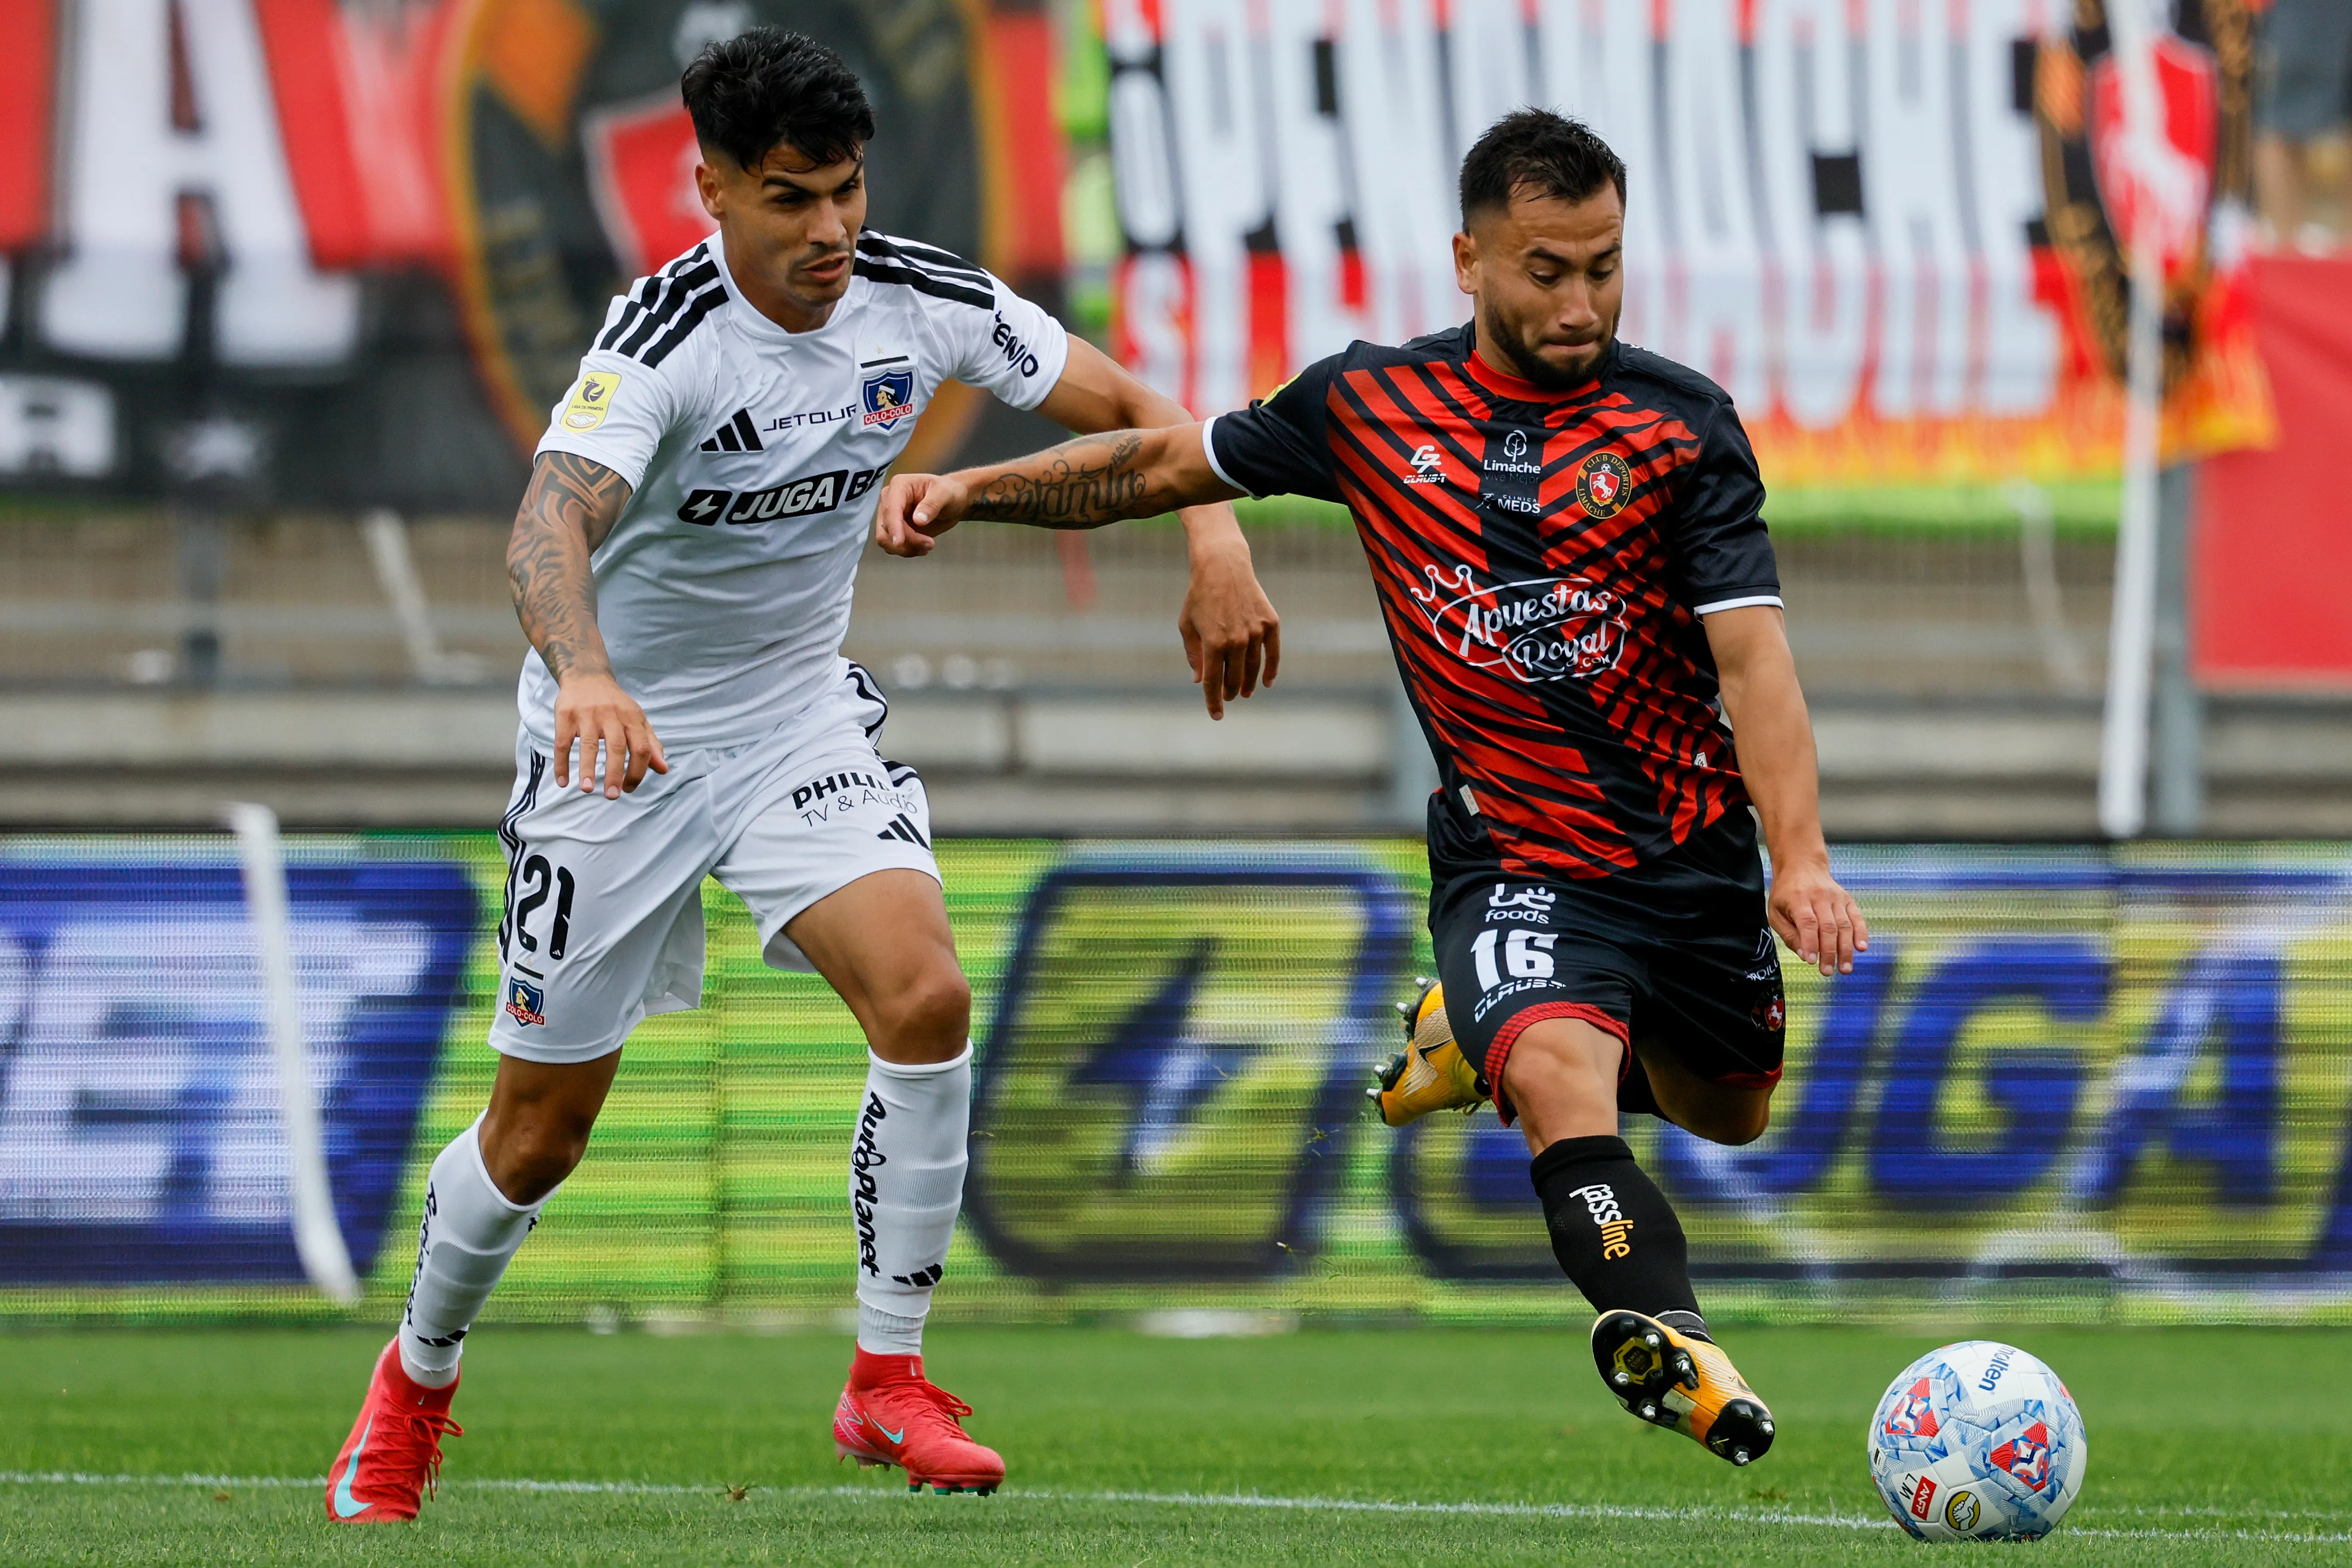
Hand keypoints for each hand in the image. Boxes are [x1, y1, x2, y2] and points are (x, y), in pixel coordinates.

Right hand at [553, 672, 667, 798]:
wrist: (587, 676)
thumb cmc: (616, 704)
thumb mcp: (637, 719)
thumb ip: (651, 744)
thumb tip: (663, 770)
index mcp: (632, 717)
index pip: (641, 747)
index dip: (638, 770)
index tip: (629, 789)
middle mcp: (611, 714)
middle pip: (616, 746)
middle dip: (615, 773)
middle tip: (613, 796)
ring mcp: (587, 714)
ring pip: (588, 744)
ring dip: (587, 768)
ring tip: (587, 790)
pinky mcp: (565, 715)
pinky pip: (562, 742)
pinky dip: (562, 763)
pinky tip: (563, 781)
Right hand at [874, 473, 970, 557]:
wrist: (952, 502)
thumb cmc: (948, 492)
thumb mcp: (945, 494)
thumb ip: (932, 505)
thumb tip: (918, 520)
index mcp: (899, 485)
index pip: (891, 508)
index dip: (893, 526)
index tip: (899, 542)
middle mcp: (890, 500)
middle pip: (886, 528)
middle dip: (907, 541)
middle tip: (930, 544)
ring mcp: (891, 516)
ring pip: (886, 540)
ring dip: (907, 548)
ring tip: (928, 545)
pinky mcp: (895, 530)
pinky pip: (893, 546)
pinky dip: (907, 550)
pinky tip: (922, 548)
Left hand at [1179, 534, 1281, 718]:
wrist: (1223, 567)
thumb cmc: (1199, 597)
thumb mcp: (1187, 626)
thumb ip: (1194, 656)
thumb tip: (1200, 681)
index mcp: (1213, 643)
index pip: (1213, 682)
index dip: (1213, 702)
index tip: (1216, 715)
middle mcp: (1236, 640)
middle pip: (1234, 678)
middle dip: (1230, 691)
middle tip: (1228, 696)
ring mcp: (1255, 632)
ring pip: (1254, 668)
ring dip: (1249, 684)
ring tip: (1245, 692)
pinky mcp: (1270, 623)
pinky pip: (1273, 653)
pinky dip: (1271, 670)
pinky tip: (1268, 682)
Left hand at [1767, 857, 1867, 976]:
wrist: (1802, 865)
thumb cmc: (1786, 893)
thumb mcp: (1775, 912)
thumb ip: (1788, 934)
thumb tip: (1805, 955)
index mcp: (1798, 899)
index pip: (1807, 923)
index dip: (1811, 943)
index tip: (1812, 962)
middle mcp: (1819, 897)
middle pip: (1828, 927)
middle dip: (1829, 952)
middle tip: (1828, 971)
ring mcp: (1836, 898)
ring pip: (1844, 925)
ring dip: (1845, 949)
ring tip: (1845, 968)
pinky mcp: (1847, 899)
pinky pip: (1857, 917)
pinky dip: (1861, 933)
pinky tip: (1861, 948)